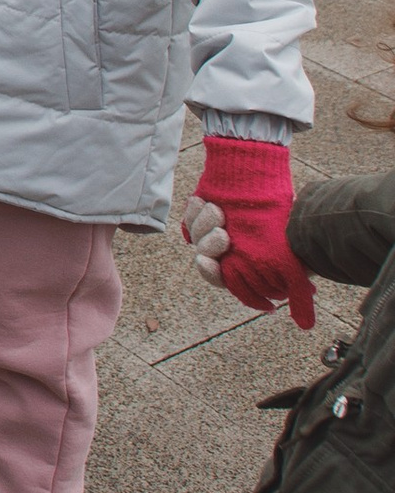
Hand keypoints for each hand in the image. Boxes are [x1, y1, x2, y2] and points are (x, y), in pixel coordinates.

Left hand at [192, 137, 315, 331]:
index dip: (212, 274)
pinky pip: (187, 218)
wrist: (263, 171)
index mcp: (246, 264)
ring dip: (203, 224)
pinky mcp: (201, 214)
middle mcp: (228, 250)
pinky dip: (192, 211)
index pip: (222, 279)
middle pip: (204, 258)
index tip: (209, 263)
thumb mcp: (296, 252)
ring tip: (217, 209)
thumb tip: (306, 322)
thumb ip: (297, 285)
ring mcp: (213, 231)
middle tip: (222, 232)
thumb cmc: (284, 214)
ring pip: (195, 238)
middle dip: (209, 245)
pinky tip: (202, 200)